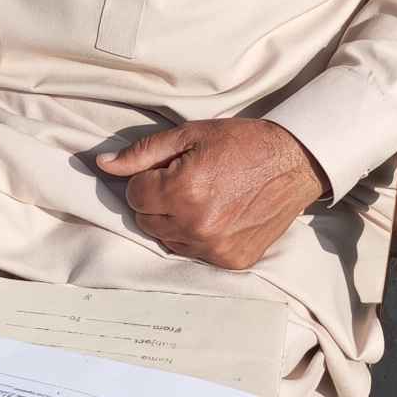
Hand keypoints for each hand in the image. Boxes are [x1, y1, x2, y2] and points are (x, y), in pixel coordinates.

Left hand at [96, 118, 327, 270]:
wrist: (294, 163)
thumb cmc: (242, 143)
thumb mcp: (190, 136)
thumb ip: (142, 153)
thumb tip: (103, 165)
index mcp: (181, 191)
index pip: (134, 196)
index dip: (148, 179)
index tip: (170, 170)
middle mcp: (195, 225)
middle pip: (146, 221)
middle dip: (158, 202)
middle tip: (186, 182)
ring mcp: (214, 248)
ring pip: (167, 240)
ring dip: (175, 222)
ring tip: (203, 199)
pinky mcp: (231, 261)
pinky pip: (195, 254)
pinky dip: (199, 238)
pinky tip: (219, 216)